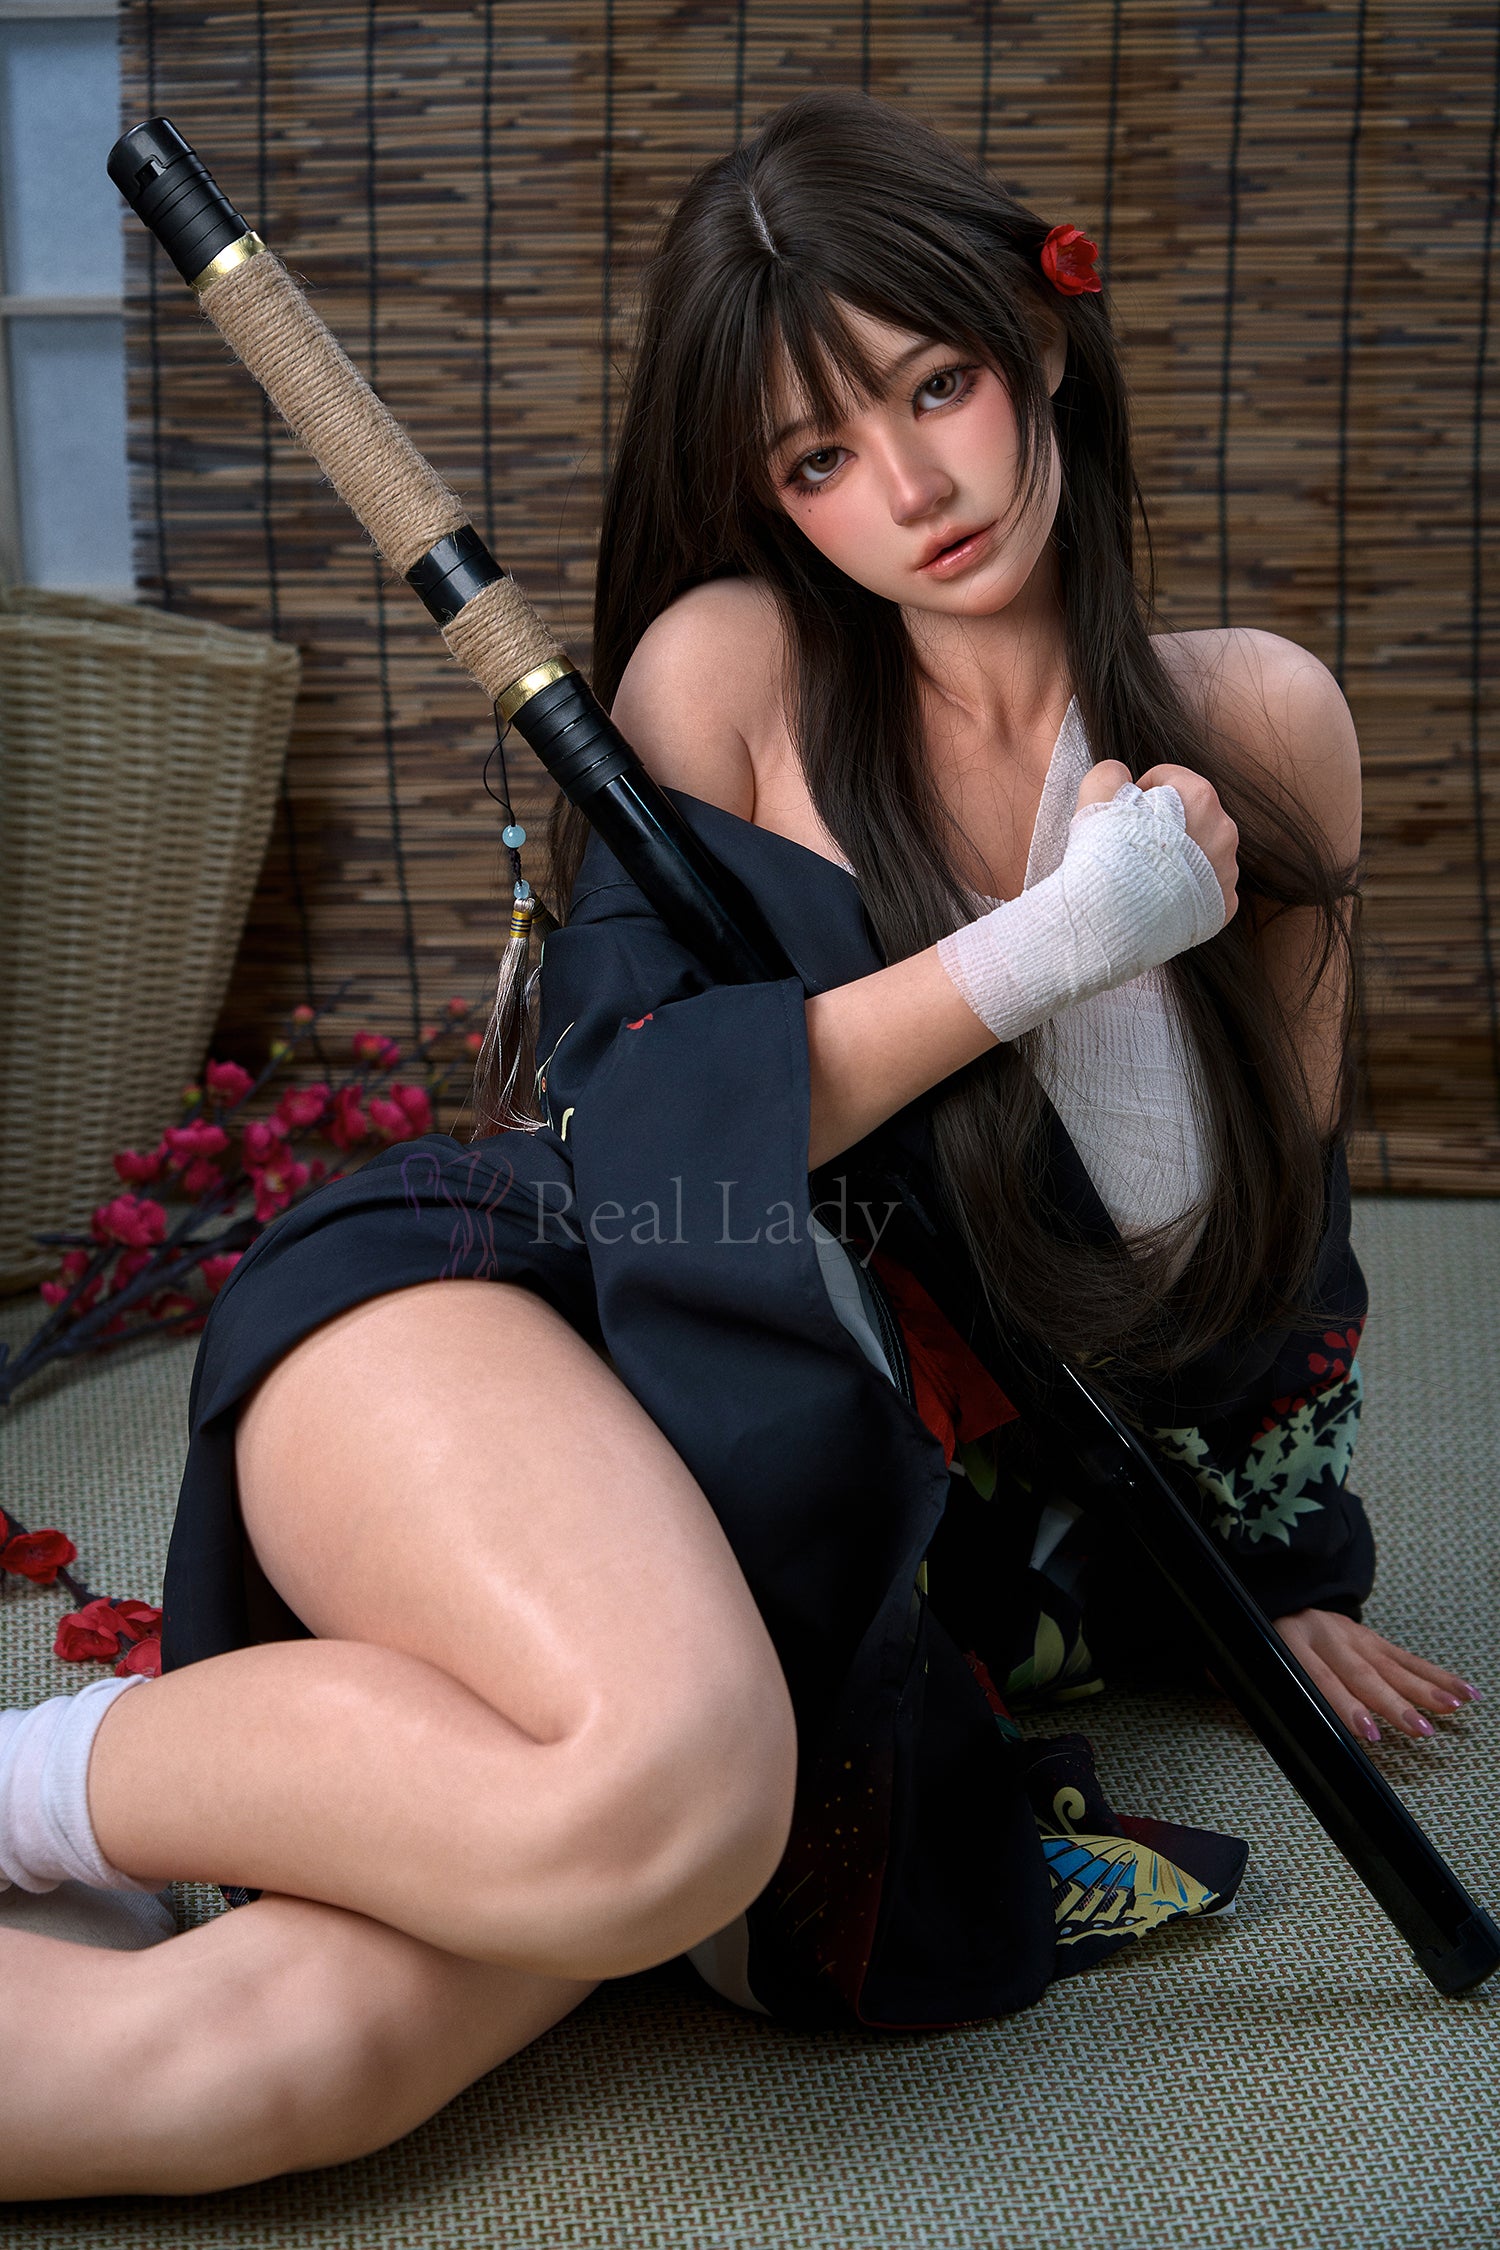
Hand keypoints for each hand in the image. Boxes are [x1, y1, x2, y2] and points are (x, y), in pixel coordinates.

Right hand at [1076, 759, 1239, 925]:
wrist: (1111, 923)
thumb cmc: (1104, 858)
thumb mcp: (1096, 798)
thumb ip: (1109, 775)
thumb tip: (1120, 776)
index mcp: (1200, 800)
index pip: (1171, 779)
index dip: (1141, 792)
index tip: (1124, 813)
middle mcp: (1224, 832)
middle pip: (1192, 816)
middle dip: (1166, 824)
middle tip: (1133, 845)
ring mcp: (1228, 872)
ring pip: (1203, 852)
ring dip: (1179, 857)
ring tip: (1145, 875)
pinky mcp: (1224, 906)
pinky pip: (1208, 887)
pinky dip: (1187, 889)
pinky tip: (1160, 898)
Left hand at [1272, 1607, 1480, 1745]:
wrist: (1281, 1599)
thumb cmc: (1268, 1646)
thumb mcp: (1256, 1665)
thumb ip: (1266, 1689)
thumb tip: (1287, 1722)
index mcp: (1291, 1643)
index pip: (1320, 1677)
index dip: (1345, 1704)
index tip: (1368, 1731)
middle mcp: (1327, 1636)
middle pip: (1363, 1673)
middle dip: (1393, 1703)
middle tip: (1418, 1728)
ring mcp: (1353, 1635)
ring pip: (1390, 1665)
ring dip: (1423, 1689)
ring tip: (1449, 1708)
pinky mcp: (1373, 1639)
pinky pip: (1406, 1659)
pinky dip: (1435, 1676)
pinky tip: (1460, 1691)